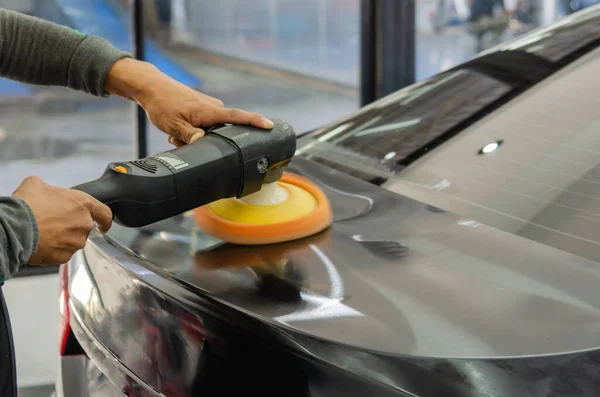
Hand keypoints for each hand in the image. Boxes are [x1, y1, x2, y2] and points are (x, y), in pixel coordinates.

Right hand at [12, 177, 112, 265]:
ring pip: (72, 241)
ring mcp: (75, 243)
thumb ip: (50, 189)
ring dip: (61, 238)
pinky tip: (40, 243)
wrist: (15, 228)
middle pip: (83, 228)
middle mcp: (84, 225)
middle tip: (52, 222)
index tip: (103, 225)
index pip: (105, 213)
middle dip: (70, 226)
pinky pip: (61, 253)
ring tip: (43, 232)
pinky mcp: (64, 257)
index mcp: (83, 204)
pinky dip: (52, 249)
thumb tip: (45, 192)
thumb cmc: (28, 204)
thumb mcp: (37, 185)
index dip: (105, 220)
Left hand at [105, 58, 273, 146]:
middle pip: (220, 132)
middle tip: (180, 139)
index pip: (238, 117)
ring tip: (175, 133)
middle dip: (204, 141)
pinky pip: (203, 125)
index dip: (255, 122)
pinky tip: (177, 130)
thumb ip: (190, 137)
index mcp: (209, 111)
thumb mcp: (173, 125)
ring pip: (209, 131)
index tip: (270, 125)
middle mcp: (213, 107)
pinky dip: (191, 130)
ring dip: (194, 136)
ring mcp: (208, 107)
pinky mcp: (203, 108)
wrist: (151, 87)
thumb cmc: (162, 103)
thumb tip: (203, 145)